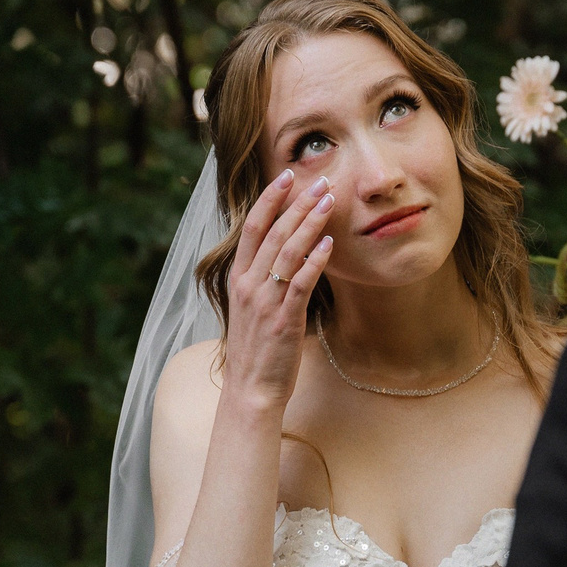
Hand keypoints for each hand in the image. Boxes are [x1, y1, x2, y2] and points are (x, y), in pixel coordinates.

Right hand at [219, 168, 335, 416]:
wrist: (251, 390)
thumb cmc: (256, 350)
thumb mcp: (251, 307)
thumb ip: (264, 278)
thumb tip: (287, 251)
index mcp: (238, 278)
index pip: (252, 227)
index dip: (269, 199)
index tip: (287, 176)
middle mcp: (249, 285)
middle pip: (273, 232)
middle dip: (297, 203)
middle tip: (320, 181)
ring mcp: (265, 302)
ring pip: (287, 252)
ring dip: (310, 223)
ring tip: (329, 201)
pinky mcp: (284, 320)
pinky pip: (300, 283)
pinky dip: (315, 261)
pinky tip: (329, 243)